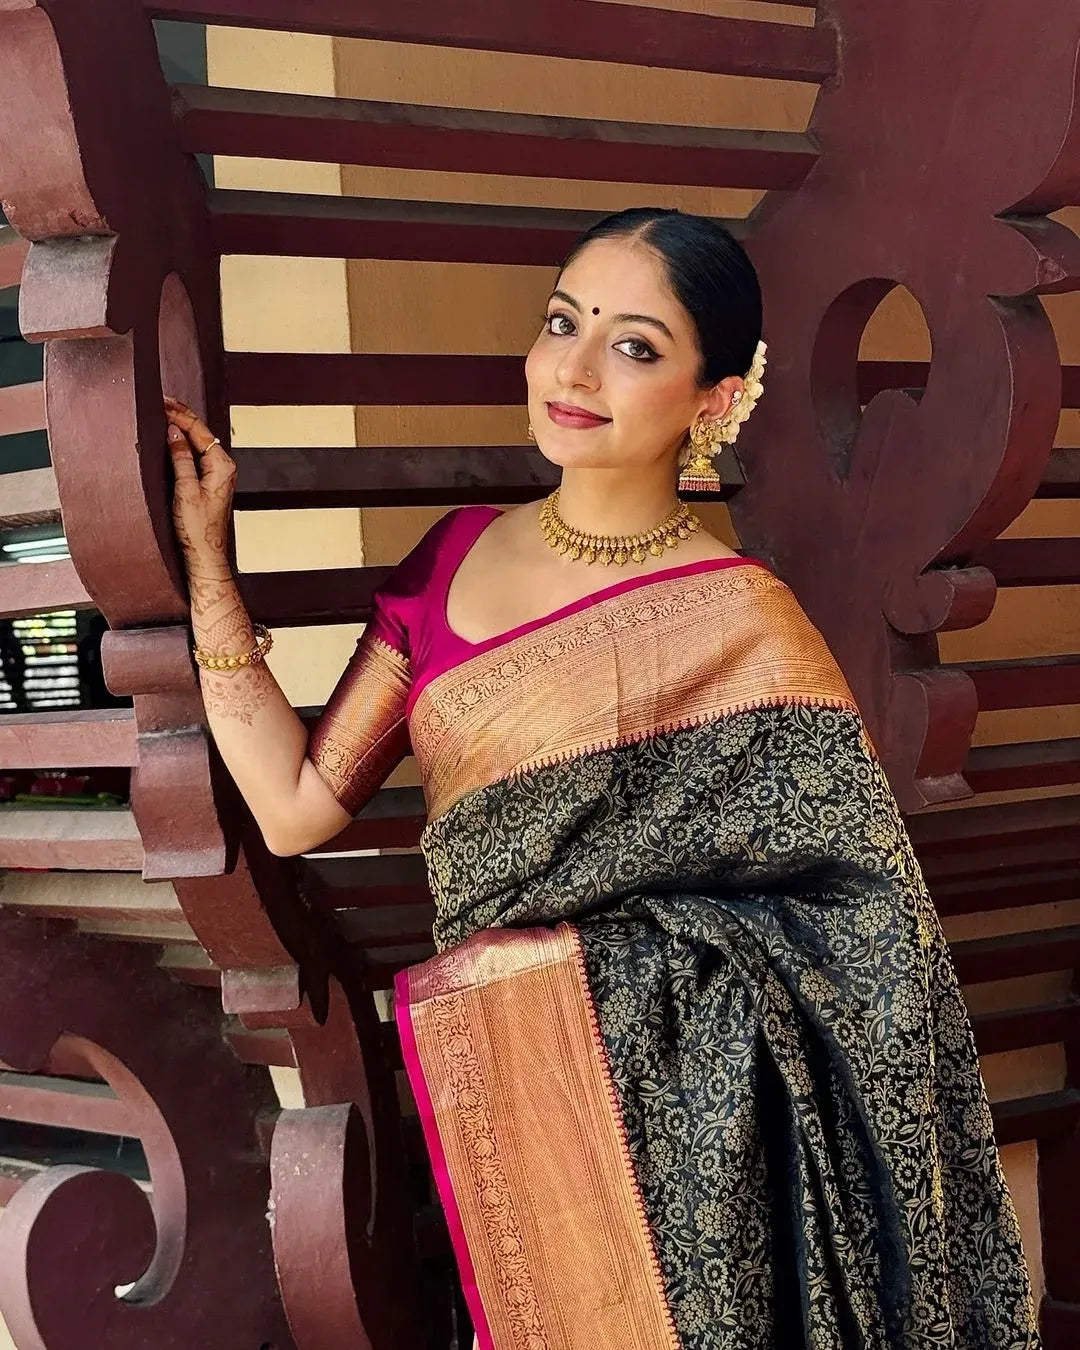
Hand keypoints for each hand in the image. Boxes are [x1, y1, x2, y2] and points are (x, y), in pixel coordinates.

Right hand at [165, 397, 236, 577]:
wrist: (204, 554)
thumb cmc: (197, 528)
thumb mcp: (185, 491)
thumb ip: (181, 458)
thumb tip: (174, 432)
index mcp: (222, 465)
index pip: (199, 430)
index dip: (180, 413)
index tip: (161, 400)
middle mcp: (223, 466)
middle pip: (200, 432)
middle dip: (180, 415)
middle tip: (159, 400)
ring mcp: (217, 473)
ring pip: (197, 441)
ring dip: (180, 426)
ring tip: (161, 411)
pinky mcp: (208, 481)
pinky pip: (195, 453)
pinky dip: (181, 441)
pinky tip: (169, 435)